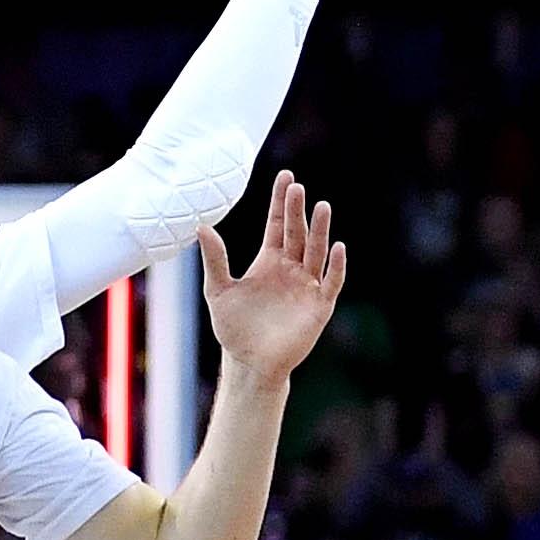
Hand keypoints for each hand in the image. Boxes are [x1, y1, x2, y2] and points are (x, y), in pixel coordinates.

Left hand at [201, 174, 347, 379]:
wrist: (250, 362)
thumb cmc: (234, 328)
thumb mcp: (219, 290)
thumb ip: (215, 259)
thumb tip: (202, 226)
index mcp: (269, 261)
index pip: (277, 224)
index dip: (280, 202)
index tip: (285, 177)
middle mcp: (291, 268)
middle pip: (297, 232)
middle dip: (297, 210)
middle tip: (297, 188)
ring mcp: (307, 284)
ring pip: (316, 251)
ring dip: (320, 230)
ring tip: (322, 206)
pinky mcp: (319, 305)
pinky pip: (331, 281)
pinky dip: (336, 265)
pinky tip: (337, 247)